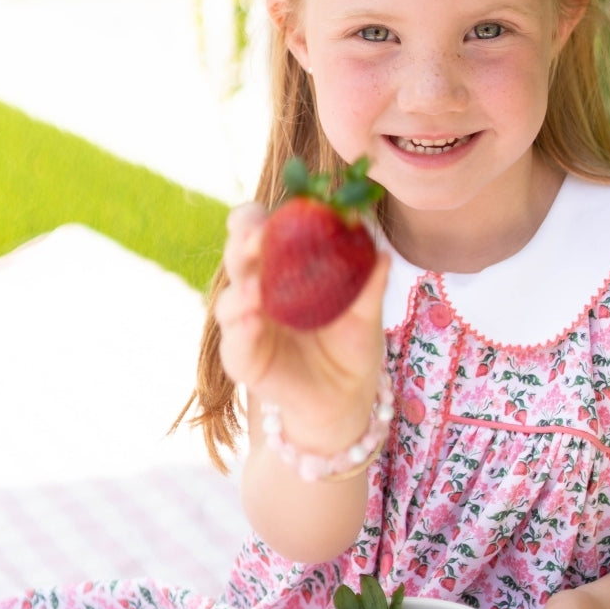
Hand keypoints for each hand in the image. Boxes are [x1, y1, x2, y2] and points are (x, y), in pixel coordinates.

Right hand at [213, 202, 389, 452]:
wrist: (347, 396)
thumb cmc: (352, 345)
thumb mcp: (366, 314)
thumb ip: (370, 284)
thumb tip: (383, 252)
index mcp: (281, 268)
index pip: (257, 232)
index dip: (256, 218)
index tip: (271, 212)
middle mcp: (256, 290)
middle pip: (236, 257)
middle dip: (242, 242)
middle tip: (257, 238)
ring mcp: (245, 325)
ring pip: (226, 300)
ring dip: (239, 292)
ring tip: (256, 291)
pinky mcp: (242, 359)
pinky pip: (233, 343)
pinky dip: (241, 332)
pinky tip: (253, 324)